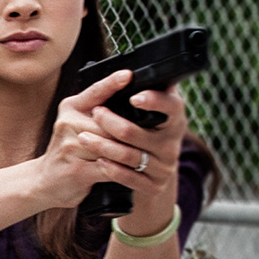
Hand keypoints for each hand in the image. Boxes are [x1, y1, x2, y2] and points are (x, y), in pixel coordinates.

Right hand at [38, 72, 186, 226]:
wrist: (45, 182)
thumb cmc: (69, 150)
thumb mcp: (77, 123)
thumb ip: (97, 110)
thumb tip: (130, 97)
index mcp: (71, 107)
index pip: (95, 91)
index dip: (113, 83)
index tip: (129, 75)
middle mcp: (68, 123)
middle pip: (108, 123)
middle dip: (129, 130)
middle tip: (150, 132)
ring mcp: (70, 147)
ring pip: (110, 146)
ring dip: (128, 151)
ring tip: (144, 152)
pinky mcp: (76, 170)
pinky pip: (108, 168)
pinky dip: (122, 170)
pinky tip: (131, 169)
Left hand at [84, 82, 186, 234]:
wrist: (151, 174)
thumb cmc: (144, 134)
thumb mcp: (149, 114)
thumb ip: (145, 93)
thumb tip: (128, 71)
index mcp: (175, 119)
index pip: (171, 106)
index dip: (154, 101)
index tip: (134, 97)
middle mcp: (173, 143)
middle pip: (138, 132)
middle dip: (111, 122)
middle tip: (95, 113)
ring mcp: (165, 167)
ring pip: (129, 155)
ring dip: (103, 146)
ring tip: (83, 137)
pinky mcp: (155, 186)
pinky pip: (131, 178)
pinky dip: (113, 169)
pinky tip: (99, 161)